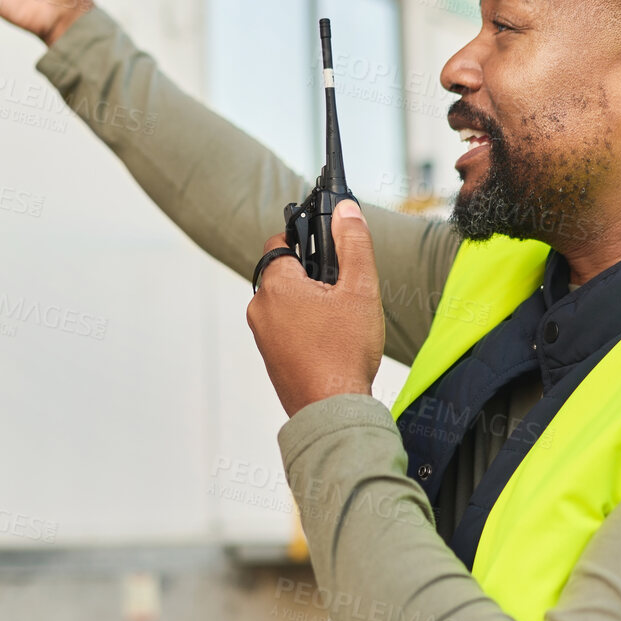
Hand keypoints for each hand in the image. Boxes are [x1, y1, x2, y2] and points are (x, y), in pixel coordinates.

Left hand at [247, 201, 385, 418]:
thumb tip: (345, 209)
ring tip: (340, 323)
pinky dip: (306, 330)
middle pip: (286, 275)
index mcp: (276, 285)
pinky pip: (287, 331)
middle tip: (343, 294)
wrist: (332, 410)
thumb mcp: (359, 290)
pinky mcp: (271, 359)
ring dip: (311, 305)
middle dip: (313, 278)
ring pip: (288, 304)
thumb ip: (354, 243)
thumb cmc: (344, 353)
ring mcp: (262, 337)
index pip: (281, 242)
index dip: (306, 241)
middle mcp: (260, 308)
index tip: (328, 251)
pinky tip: (331, 344)